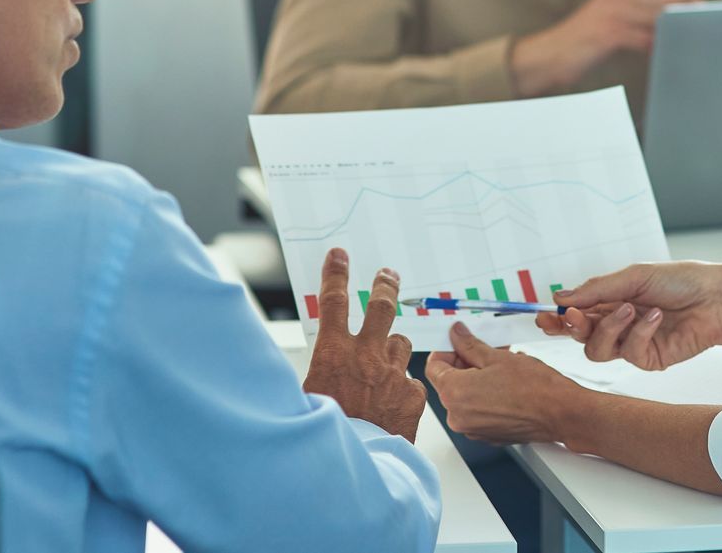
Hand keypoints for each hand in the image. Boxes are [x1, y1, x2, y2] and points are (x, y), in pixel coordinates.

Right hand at [302, 248, 424, 441]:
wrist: (356, 466)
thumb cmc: (327, 435)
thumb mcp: (309, 396)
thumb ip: (321, 371)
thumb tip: (323, 363)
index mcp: (334, 354)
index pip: (333, 301)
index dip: (336, 274)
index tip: (340, 256)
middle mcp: (366, 356)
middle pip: (381, 307)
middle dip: (385, 286)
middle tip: (389, 275)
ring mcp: (392, 373)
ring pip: (400, 344)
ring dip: (393, 348)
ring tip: (384, 363)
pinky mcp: (412, 394)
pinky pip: (410, 381)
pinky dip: (403, 387)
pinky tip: (392, 404)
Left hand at [425, 322, 590, 445]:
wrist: (561, 413)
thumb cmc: (535, 388)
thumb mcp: (497, 357)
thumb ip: (469, 345)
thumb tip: (456, 335)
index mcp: (454, 394)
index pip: (434, 366)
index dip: (446, 350)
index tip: (458, 341)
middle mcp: (458, 417)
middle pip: (449, 382)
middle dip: (464, 363)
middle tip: (485, 349)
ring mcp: (473, 429)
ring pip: (465, 396)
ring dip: (477, 378)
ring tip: (500, 366)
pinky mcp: (487, 435)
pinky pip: (477, 410)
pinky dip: (486, 396)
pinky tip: (505, 384)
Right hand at [510, 0, 703, 95]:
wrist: (551, 53)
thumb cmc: (589, 38)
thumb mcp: (617, 14)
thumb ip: (646, 10)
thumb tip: (684, 17)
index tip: (705, 13)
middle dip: (689, 16)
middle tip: (704, 33)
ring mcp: (614, 10)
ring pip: (661, 18)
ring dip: (677, 34)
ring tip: (686, 46)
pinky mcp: (608, 31)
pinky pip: (645, 39)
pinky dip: (658, 49)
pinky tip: (662, 58)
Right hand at [535, 261, 721, 370]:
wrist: (715, 298)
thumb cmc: (680, 281)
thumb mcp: (634, 276)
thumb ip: (597, 290)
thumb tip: (562, 297)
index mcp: (611, 301)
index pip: (576, 313)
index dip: (557, 318)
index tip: (544, 317)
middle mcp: (617, 324)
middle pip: (580, 336)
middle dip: (572, 327)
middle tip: (574, 316)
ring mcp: (631, 343)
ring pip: (597, 349)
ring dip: (609, 328)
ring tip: (629, 309)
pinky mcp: (648, 360)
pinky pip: (629, 351)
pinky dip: (639, 332)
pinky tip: (656, 317)